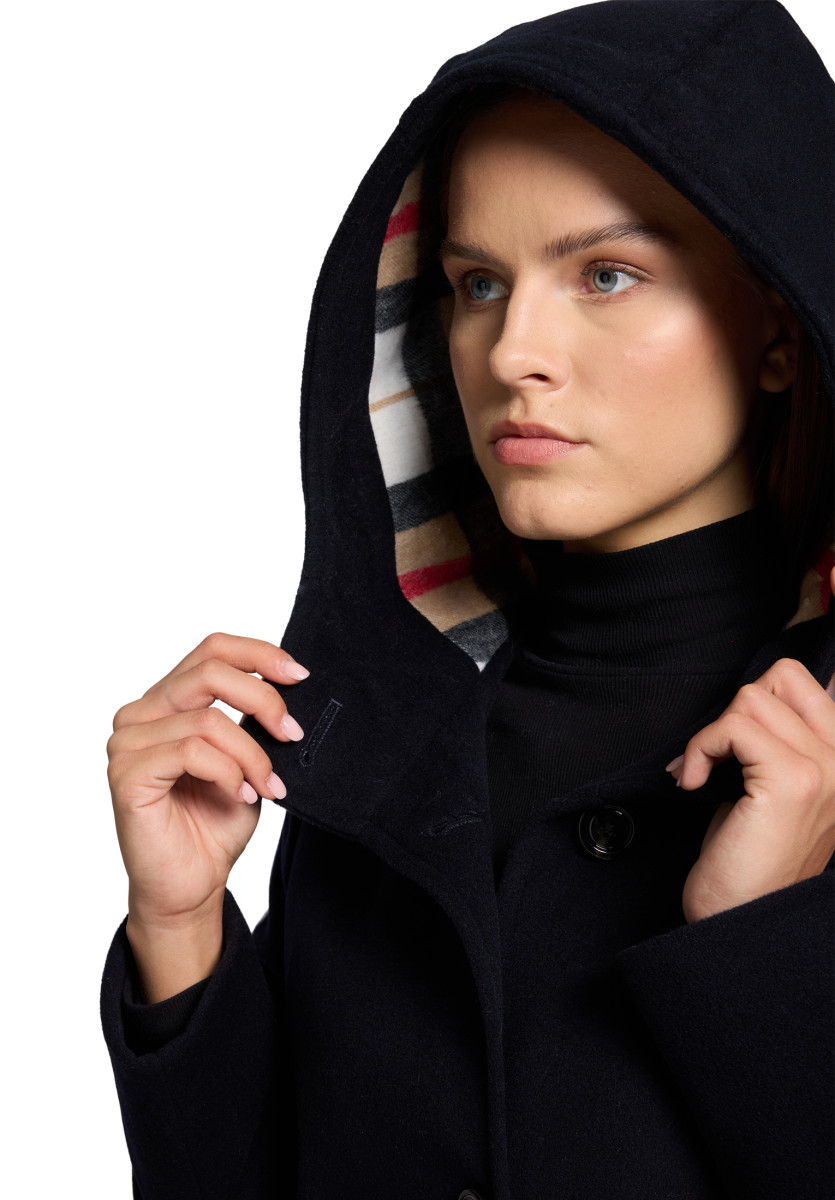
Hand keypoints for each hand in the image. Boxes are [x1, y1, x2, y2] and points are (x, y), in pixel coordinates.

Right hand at [107, 633, 307, 997]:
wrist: (190, 887)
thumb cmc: (214, 824)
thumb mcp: (246, 759)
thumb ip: (252, 720)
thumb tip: (289, 684)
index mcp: (166, 701)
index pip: (211, 649)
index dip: (260, 654)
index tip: (301, 676)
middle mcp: (140, 713)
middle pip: (210, 672)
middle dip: (264, 700)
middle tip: (292, 735)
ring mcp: (127, 741)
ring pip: (208, 720)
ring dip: (252, 754)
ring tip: (268, 786)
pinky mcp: (127, 773)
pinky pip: (192, 752)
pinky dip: (230, 773)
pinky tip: (243, 796)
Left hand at [670, 569, 834, 922]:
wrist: (738, 922)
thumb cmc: (746, 860)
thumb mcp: (769, 791)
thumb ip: (775, 743)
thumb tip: (752, 696)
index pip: (809, 682)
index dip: (759, 695)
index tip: (731, 739)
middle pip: (781, 678)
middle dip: (735, 711)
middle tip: (718, 756)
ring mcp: (824, 771)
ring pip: (752, 699)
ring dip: (710, 734)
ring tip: (702, 774)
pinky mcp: (792, 782)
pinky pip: (732, 727)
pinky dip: (700, 749)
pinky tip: (692, 782)